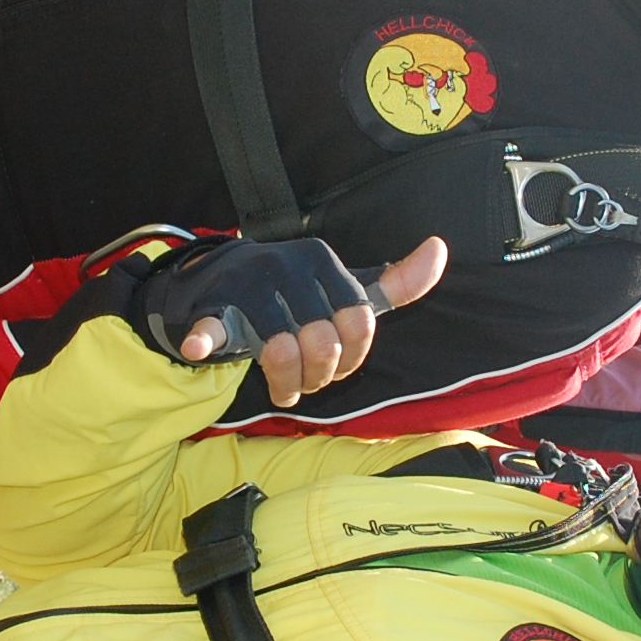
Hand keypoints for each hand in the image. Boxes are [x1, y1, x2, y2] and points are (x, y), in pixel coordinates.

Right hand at [151, 234, 447, 406]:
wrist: (220, 281)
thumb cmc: (293, 294)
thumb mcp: (344, 288)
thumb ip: (395, 283)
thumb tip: (440, 250)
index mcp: (322, 261)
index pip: (359, 321)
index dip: (353, 357)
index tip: (340, 366)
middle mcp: (287, 265)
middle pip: (324, 340)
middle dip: (321, 375)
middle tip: (311, 382)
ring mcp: (249, 284)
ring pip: (280, 347)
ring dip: (285, 382)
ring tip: (285, 390)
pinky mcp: (213, 306)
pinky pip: (213, 325)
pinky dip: (206, 338)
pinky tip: (199, 347)